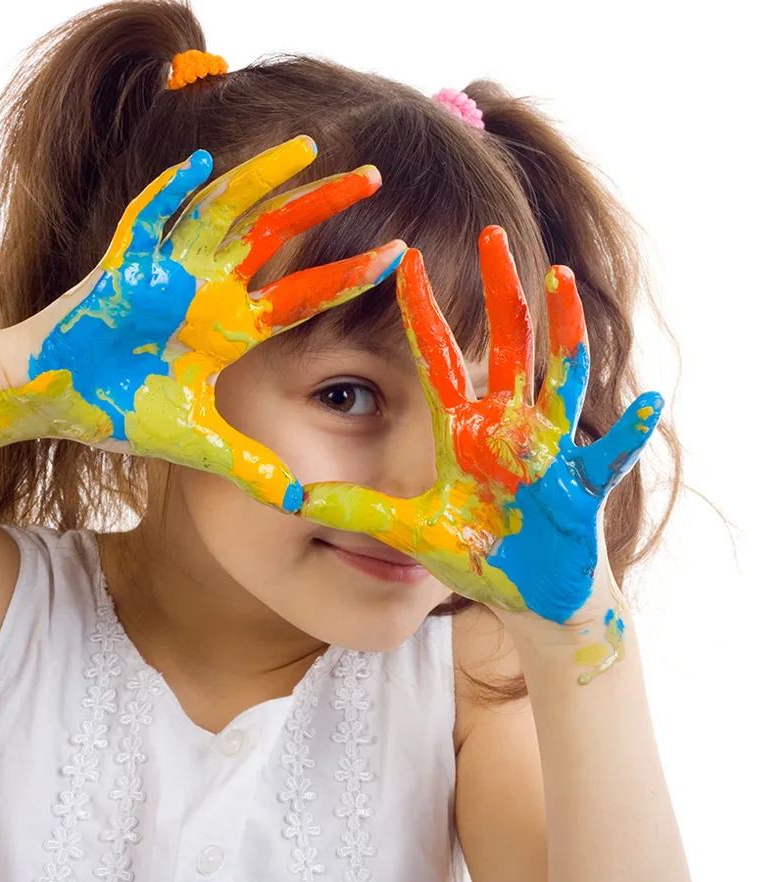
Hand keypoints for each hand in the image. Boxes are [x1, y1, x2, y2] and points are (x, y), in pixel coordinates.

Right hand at [0, 136, 405, 511]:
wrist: (56, 399)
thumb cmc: (121, 411)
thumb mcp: (198, 442)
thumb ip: (249, 466)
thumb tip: (300, 505)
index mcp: (231, 328)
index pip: (303, 297)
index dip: (348, 277)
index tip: (397, 257)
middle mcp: (208, 290)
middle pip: (276, 235)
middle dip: (323, 205)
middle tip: (375, 176)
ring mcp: (166, 271)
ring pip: (224, 211)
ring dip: (262, 179)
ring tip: (309, 150)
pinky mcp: (119, 263)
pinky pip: (145, 219)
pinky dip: (168, 193)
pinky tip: (198, 164)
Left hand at [300, 226, 662, 681]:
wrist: (525, 595)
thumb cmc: (474, 553)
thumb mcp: (407, 530)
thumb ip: (355, 510)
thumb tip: (289, 496)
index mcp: (463, 431)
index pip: (438, 358)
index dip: (423, 311)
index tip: (407, 257)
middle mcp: (507, 427)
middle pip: (506, 344)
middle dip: (500, 290)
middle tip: (493, 232)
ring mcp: (548, 451)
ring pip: (559, 376)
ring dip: (563, 329)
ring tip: (560, 277)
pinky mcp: (580, 486)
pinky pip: (610, 455)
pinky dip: (627, 433)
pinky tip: (646, 403)